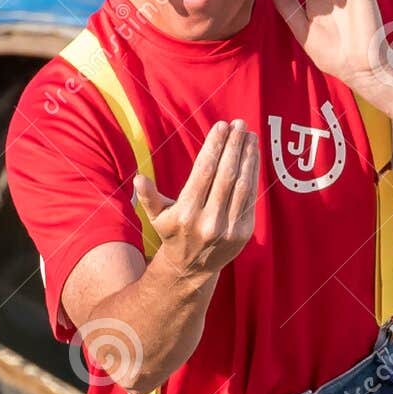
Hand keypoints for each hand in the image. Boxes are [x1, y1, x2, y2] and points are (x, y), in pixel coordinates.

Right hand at [134, 119, 258, 278]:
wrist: (191, 268)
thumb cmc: (172, 233)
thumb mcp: (156, 217)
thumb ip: (149, 197)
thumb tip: (138, 179)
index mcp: (186, 213)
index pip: (204, 172)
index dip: (214, 146)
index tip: (221, 126)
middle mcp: (208, 221)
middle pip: (226, 175)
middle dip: (234, 146)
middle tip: (239, 124)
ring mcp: (228, 229)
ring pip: (242, 185)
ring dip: (248, 157)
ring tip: (250, 136)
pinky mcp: (244, 233)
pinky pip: (250, 198)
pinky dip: (253, 174)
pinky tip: (254, 156)